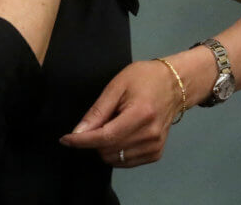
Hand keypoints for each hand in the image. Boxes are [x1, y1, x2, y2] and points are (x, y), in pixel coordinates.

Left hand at [59, 60, 182, 167]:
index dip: (82, 140)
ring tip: (115, 125)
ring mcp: (155, 147)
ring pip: (115, 159)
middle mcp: (150, 135)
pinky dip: (117, 152)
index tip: (65, 139)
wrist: (175, 85)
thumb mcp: (117, 86)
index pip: (105, 137)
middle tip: (102, 119)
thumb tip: (78, 132)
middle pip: (108, 150)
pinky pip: (126, 162)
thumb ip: (98, 111)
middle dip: (94, 140)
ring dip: (105, 147)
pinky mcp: (156, 153)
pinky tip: (122, 135)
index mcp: (141, 114)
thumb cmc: (145, 78)